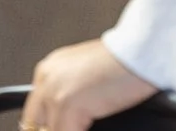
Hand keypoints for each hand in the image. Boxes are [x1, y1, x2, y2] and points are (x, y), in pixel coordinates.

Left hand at [27, 39, 155, 130]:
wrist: (140, 52)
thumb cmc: (124, 62)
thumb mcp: (85, 75)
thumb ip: (70, 93)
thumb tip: (71, 118)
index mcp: (48, 69)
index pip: (35, 112)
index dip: (49, 125)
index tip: (63, 126)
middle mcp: (46, 78)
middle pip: (35, 123)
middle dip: (55, 127)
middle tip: (78, 125)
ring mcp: (54, 92)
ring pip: (51, 129)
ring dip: (69, 129)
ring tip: (88, 124)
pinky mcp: (66, 105)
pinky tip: (96, 126)